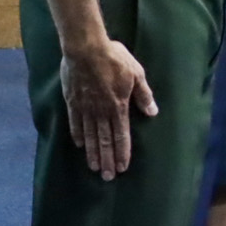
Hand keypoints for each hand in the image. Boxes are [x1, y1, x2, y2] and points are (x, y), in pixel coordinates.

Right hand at [60, 39, 156, 179]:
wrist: (86, 49)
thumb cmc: (114, 58)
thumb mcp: (136, 73)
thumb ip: (143, 94)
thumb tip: (152, 112)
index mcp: (118, 106)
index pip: (122, 135)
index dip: (122, 152)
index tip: (122, 167)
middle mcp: (101, 112)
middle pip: (105, 141)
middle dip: (107, 159)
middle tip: (107, 177)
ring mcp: (85, 108)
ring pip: (90, 136)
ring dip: (93, 153)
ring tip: (94, 167)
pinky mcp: (73, 102)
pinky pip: (75, 123)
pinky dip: (78, 135)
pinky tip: (80, 145)